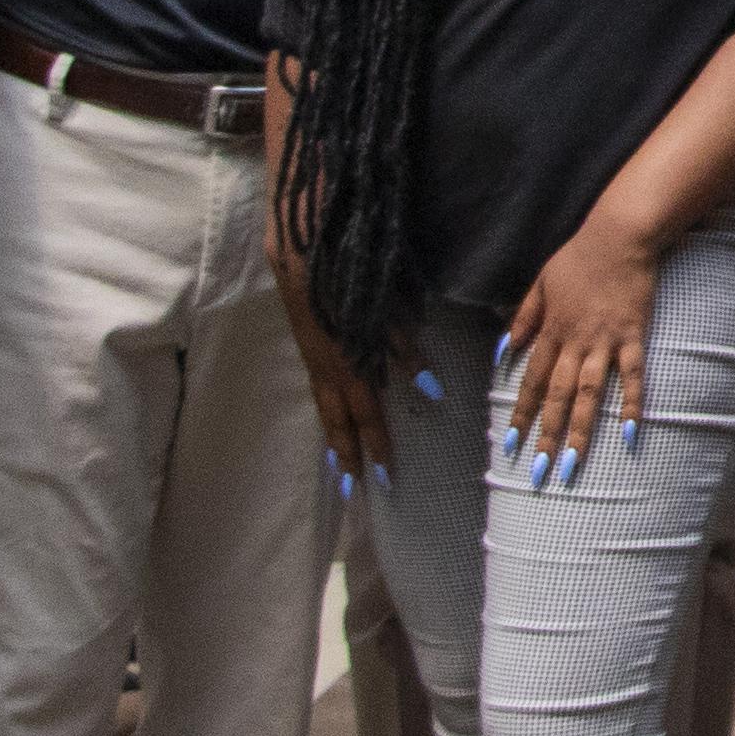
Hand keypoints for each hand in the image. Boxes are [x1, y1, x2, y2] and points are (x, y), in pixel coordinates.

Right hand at [272, 245, 391, 496]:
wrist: (303, 248)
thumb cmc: (353, 275)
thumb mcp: (388, 313)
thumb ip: (406, 351)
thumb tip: (431, 387)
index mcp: (349, 363)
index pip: (367, 414)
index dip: (377, 445)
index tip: (386, 477)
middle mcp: (327, 368)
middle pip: (338, 420)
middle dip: (347, 454)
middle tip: (353, 488)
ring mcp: (312, 356)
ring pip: (323, 406)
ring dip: (331, 436)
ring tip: (337, 464)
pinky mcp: (306, 343)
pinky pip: (316, 388)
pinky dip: (324, 409)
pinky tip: (329, 414)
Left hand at [494, 220, 664, 488]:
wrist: (619, 238)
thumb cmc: (579, 257)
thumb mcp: (540, 282)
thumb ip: (523, 317)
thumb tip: (505, 349)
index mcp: (551, 330)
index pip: (532, 380)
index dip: (521, 413)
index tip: (510, 443)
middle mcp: (575, 342)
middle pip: (557, 396)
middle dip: (547, 435)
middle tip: (540, 471)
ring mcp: (605, 342)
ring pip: (589, 394)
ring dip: (581, 430)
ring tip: (575, 464)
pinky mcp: (633, 337)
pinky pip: (632, 376)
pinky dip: (631, 404)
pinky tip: (629, 432)